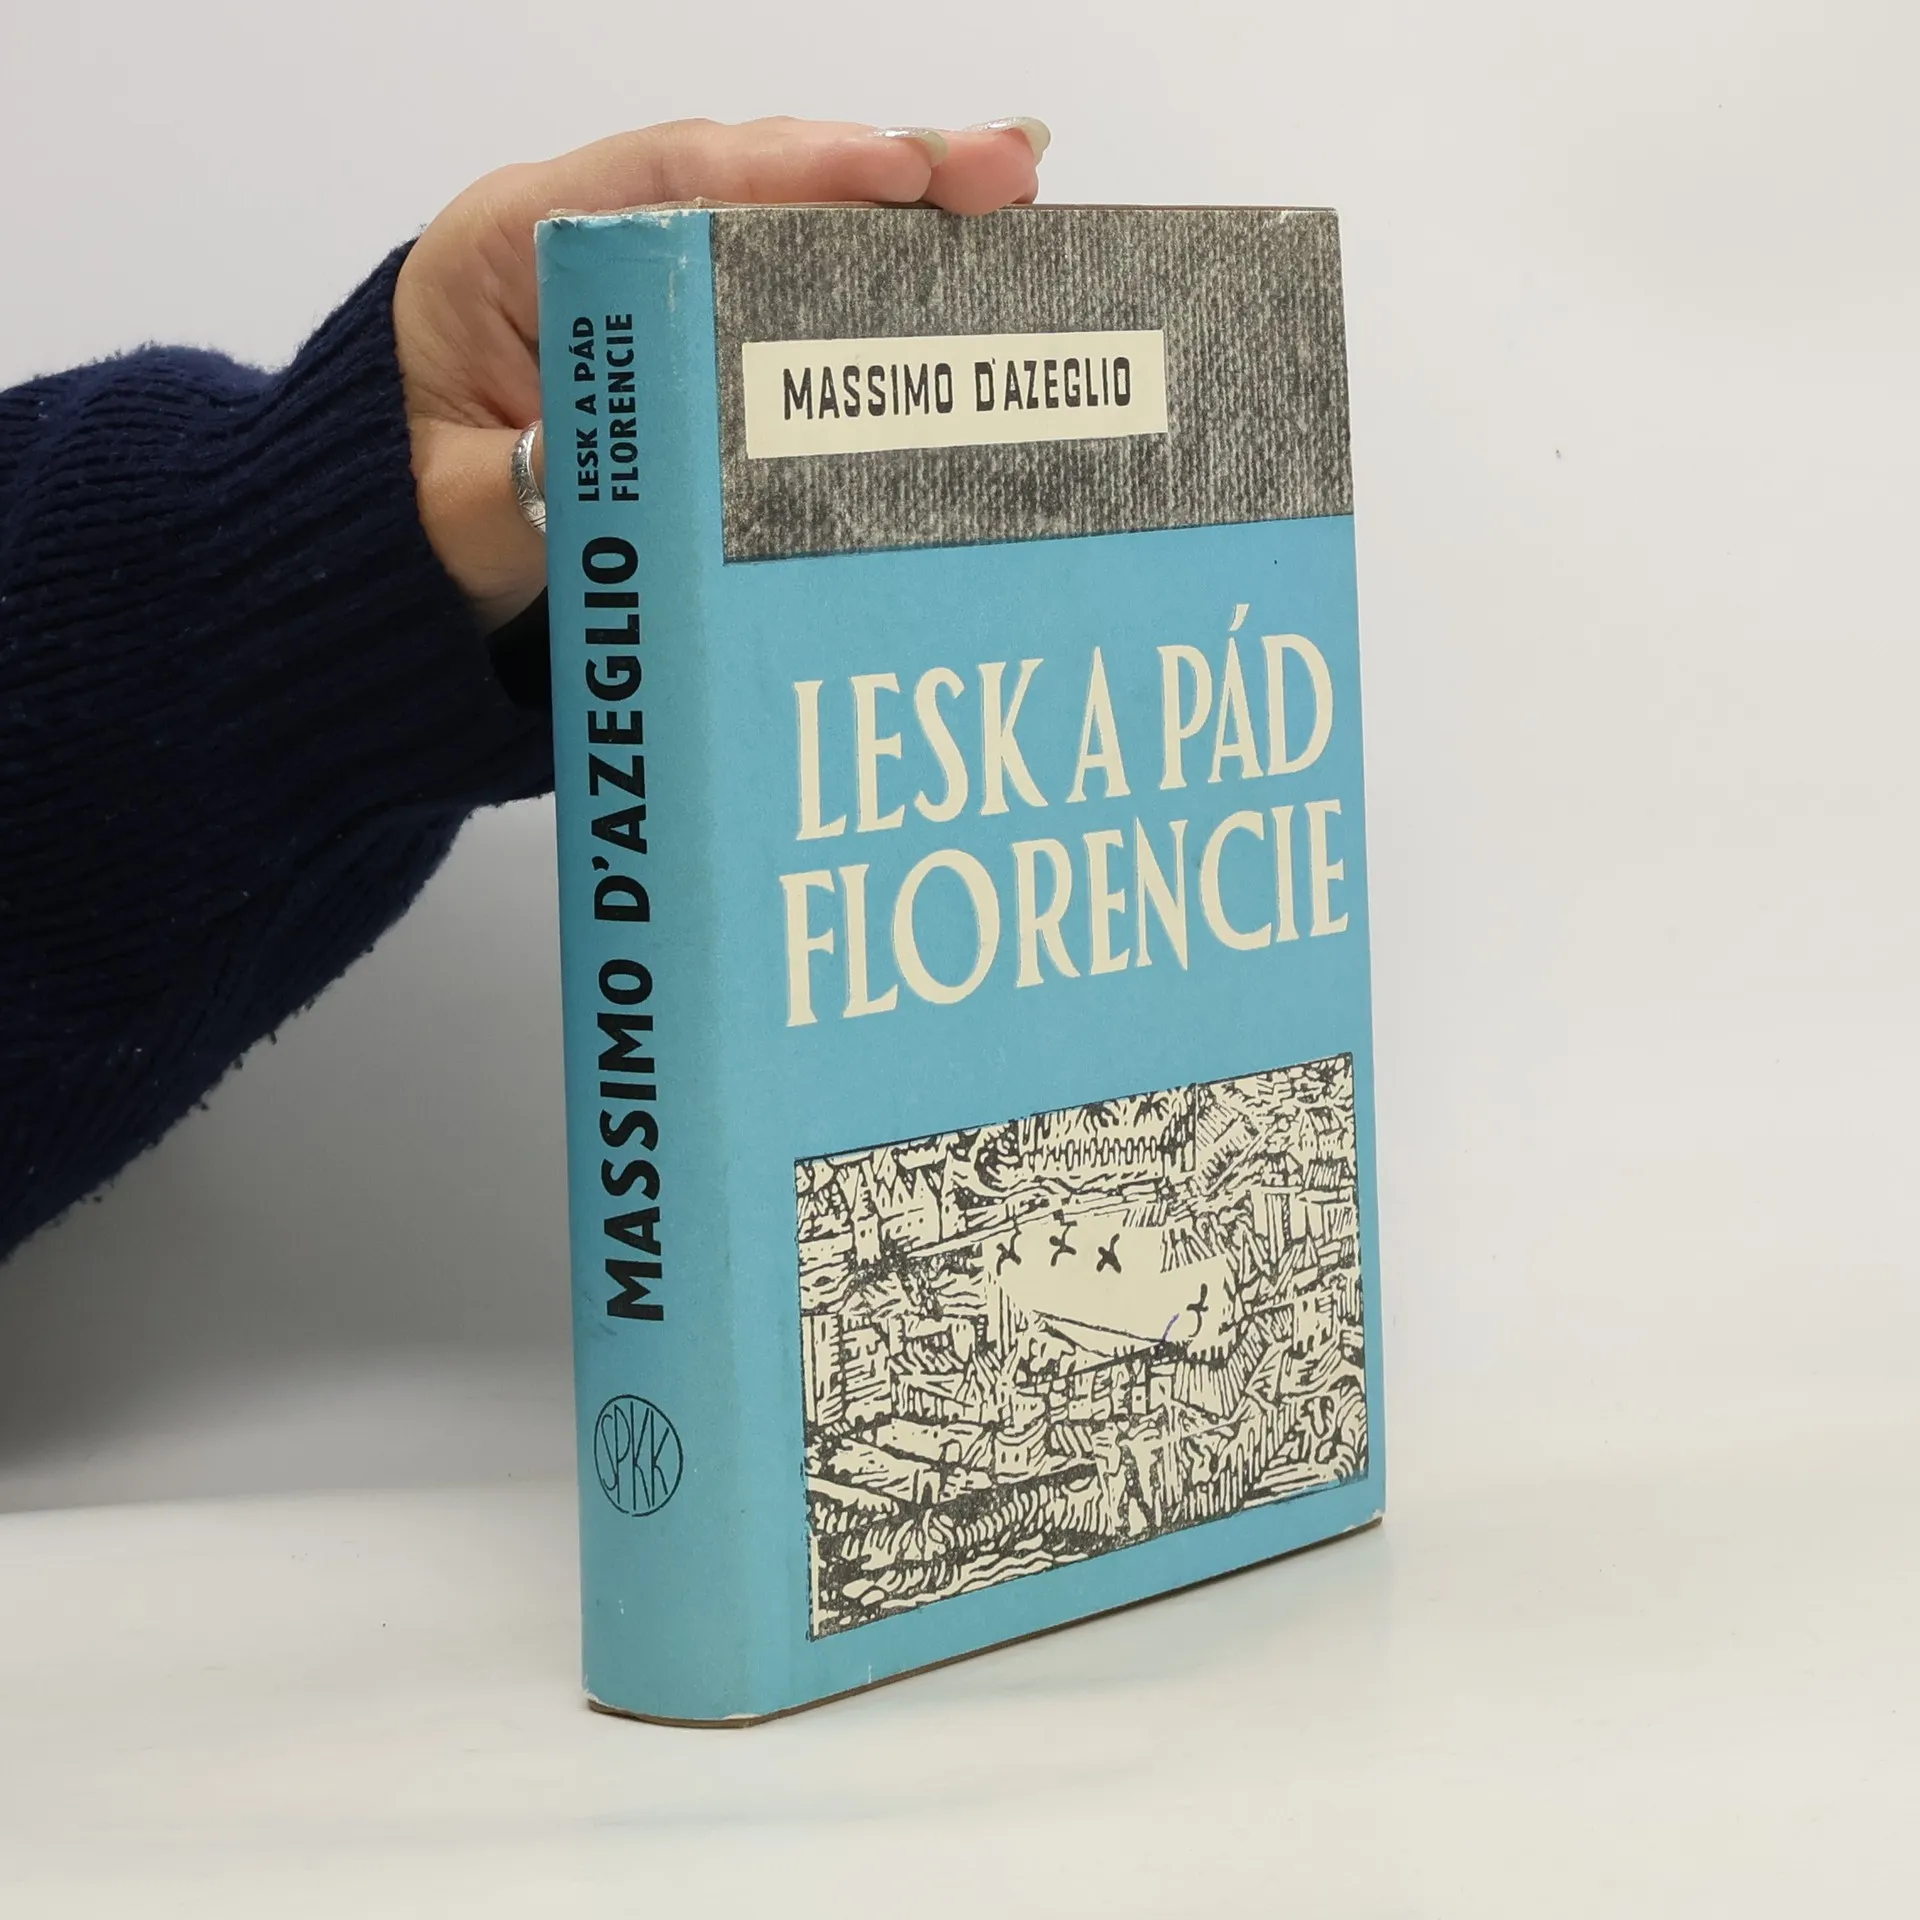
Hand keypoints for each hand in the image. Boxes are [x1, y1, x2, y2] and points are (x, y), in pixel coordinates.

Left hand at [393, 116, 1049, 629]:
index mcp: (504, 250)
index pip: (663, 184)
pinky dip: (867, 270)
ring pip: (777, 217)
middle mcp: (581, 238)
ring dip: (896, 212)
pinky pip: (779, 277)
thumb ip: (528, 491)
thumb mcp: (461, 521)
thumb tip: (616, 457)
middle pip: (743, 177)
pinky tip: (954, 263)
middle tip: (1005, 172)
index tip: (897, 169)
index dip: (791, 169)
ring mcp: (640, 277)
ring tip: (1012, 197)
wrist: (392, 548)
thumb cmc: (417, 524)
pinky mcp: (679, 324)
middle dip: (879, 169)